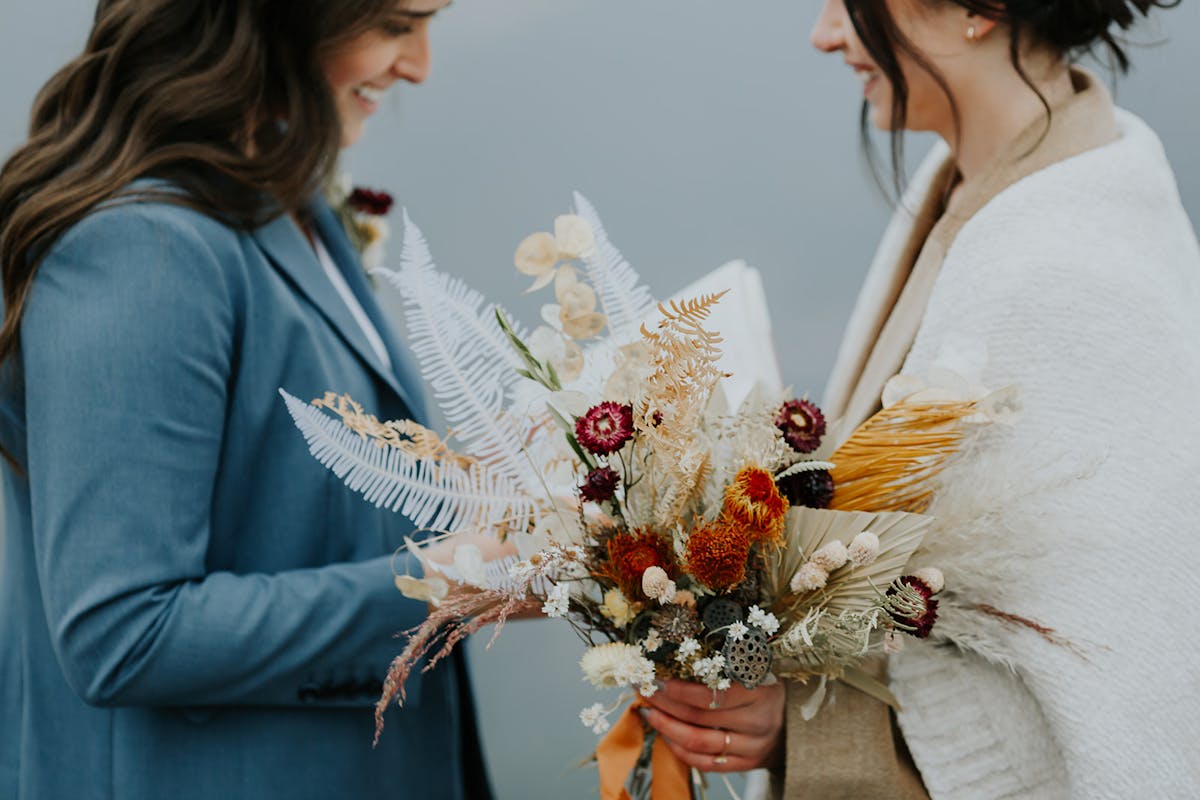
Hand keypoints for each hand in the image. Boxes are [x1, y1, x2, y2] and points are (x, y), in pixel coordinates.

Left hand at [642, 677, 784, 772]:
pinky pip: (707, 763)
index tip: (655, 678)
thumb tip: (676, 656)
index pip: (712, 693)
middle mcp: (759, 720)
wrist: (796, 721)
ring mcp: (754, 746)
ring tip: (650, 714)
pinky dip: (682, 751)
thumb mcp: (757, 668)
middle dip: (665, 704)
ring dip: (668, 728)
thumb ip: (726, 665)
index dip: (679, 689)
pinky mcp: (748, 764)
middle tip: (644, 691)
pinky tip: (668, 737)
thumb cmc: (767, 687)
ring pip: (700, 742)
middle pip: (700, 717)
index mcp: (762, 689)